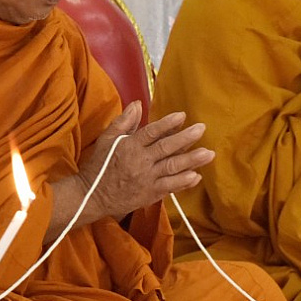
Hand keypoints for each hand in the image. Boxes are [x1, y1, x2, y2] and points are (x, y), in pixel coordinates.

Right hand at [78, 103, 213, 219]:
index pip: (151, 132)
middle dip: (186, 138)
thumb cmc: (99, 165)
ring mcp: (146, 178)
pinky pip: (170, 187)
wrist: (92, 196)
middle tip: (202, 129)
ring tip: (208, 153)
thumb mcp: (107, 139)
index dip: (167, 123)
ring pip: (172, 167)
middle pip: (166, 148)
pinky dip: (183, 182)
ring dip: (192, 160)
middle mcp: (140, 161)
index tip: (182, 116)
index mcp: (129, 146)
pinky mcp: (150, 194)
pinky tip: (196, 176)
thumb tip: (138, 104)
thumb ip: (124, 122)